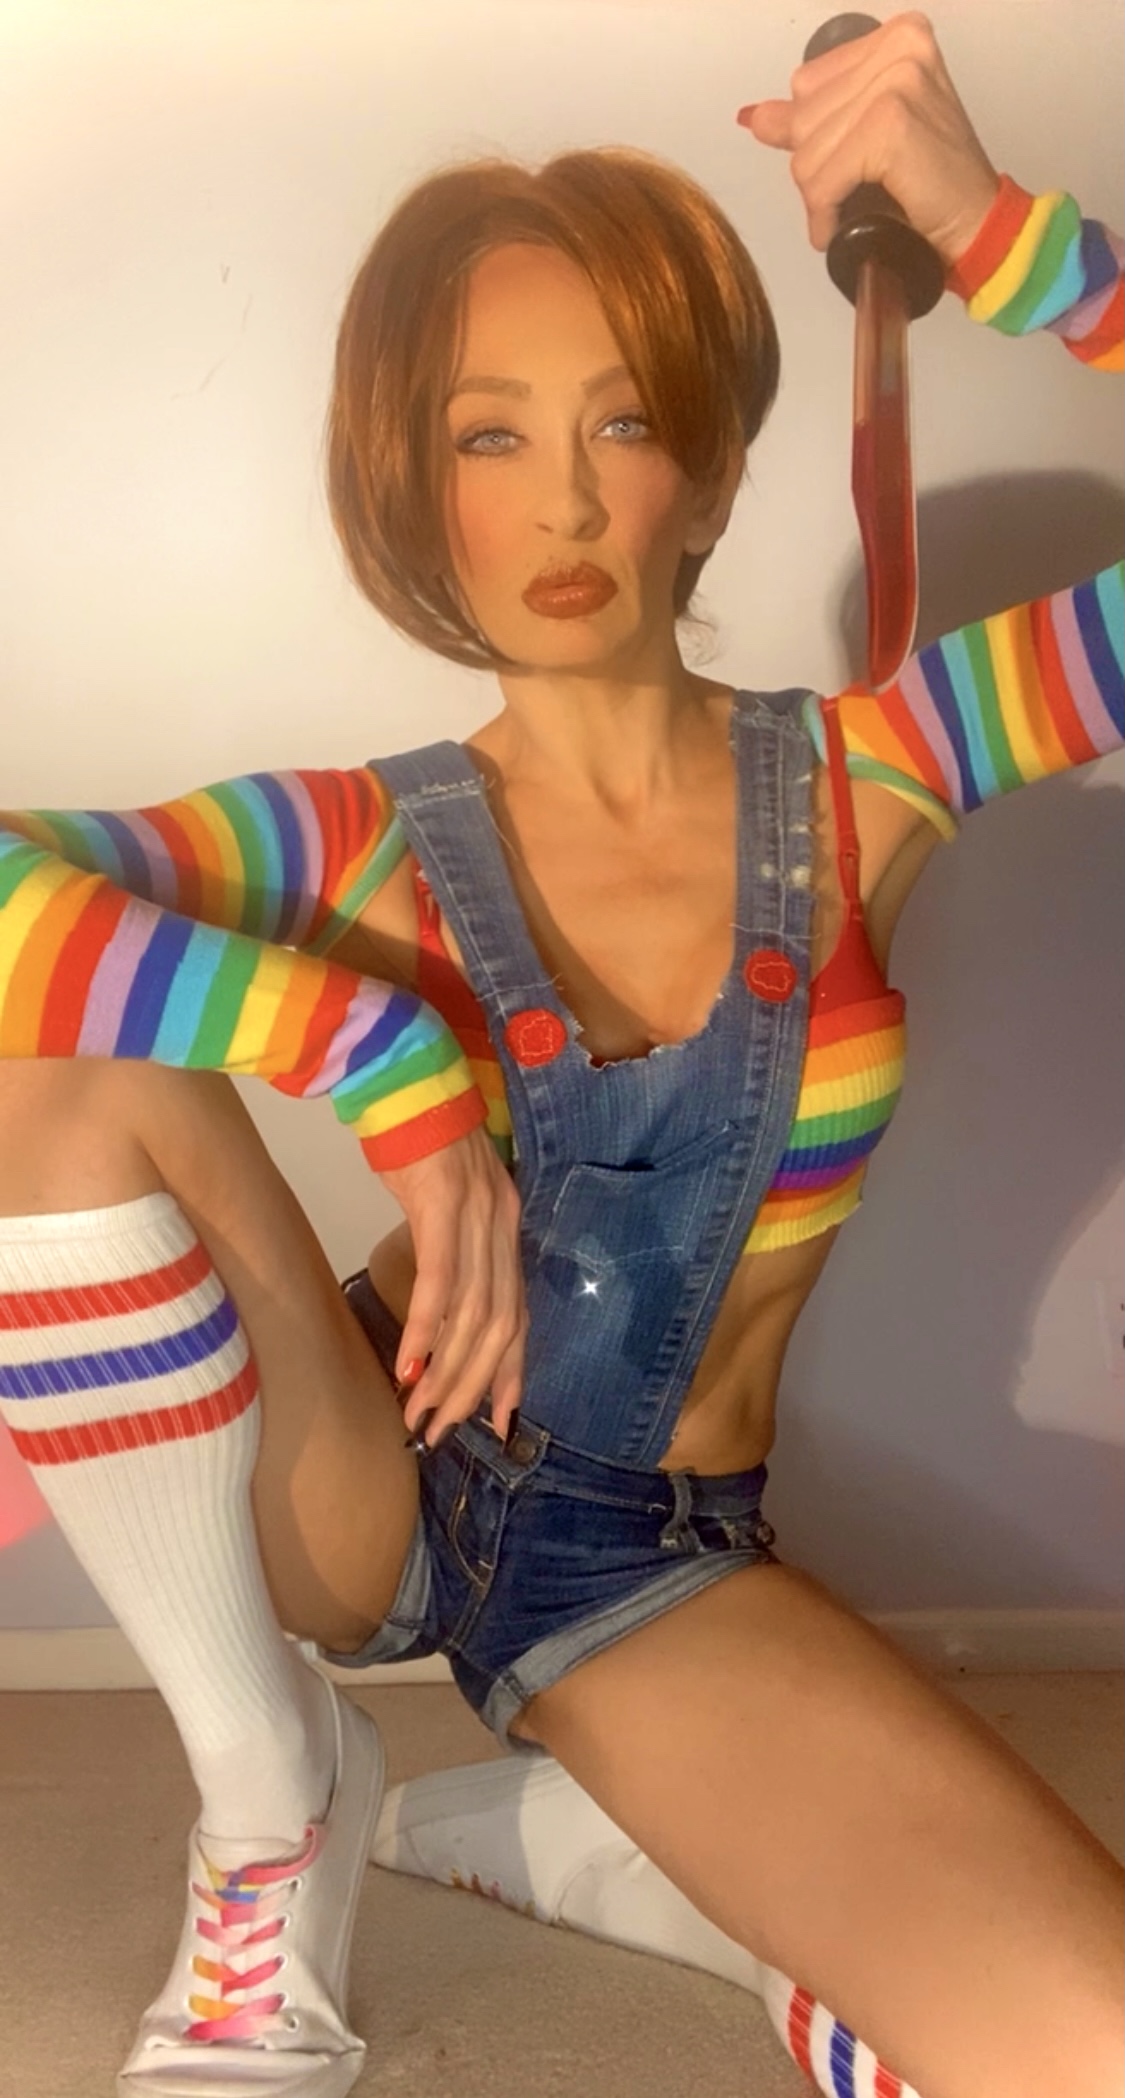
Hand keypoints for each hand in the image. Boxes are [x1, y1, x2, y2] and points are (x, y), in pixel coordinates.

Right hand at [378, 1123, 526, 1446]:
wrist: (403, 1077)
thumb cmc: (415, 1138)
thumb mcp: (445, 1198)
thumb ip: (453, 1244)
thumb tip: (440, 1299)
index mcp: (506, 1227)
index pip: (519, 1314)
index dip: (512, 1370)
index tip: (500, 1420)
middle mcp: (501, 1226)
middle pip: (499, 1326)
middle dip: (471, 1387)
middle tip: (441, 1430)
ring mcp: (476, 1216)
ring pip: (472, 1315)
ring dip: (446, 1371)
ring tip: (420, 1412)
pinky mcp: (442, 1207)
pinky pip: (440, 1281)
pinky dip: (427, 1328)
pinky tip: (410, 1364)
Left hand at [739, 11, 999, 267]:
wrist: (975, 224)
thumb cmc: (933, 182)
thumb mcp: (867, 134)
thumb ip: (811, 117)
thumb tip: (755, 117)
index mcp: (898, 36)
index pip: (808, 84)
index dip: (817, 135)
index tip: (850, 159)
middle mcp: (900, 47)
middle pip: (804, 117)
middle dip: (818, 167)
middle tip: (858, 188)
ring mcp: (898, 81)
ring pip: (807, 151)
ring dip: (822, 196)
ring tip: (854, 207)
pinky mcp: (891, 123)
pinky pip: (823, 180)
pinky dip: (826, 213)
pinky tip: (843, 224)